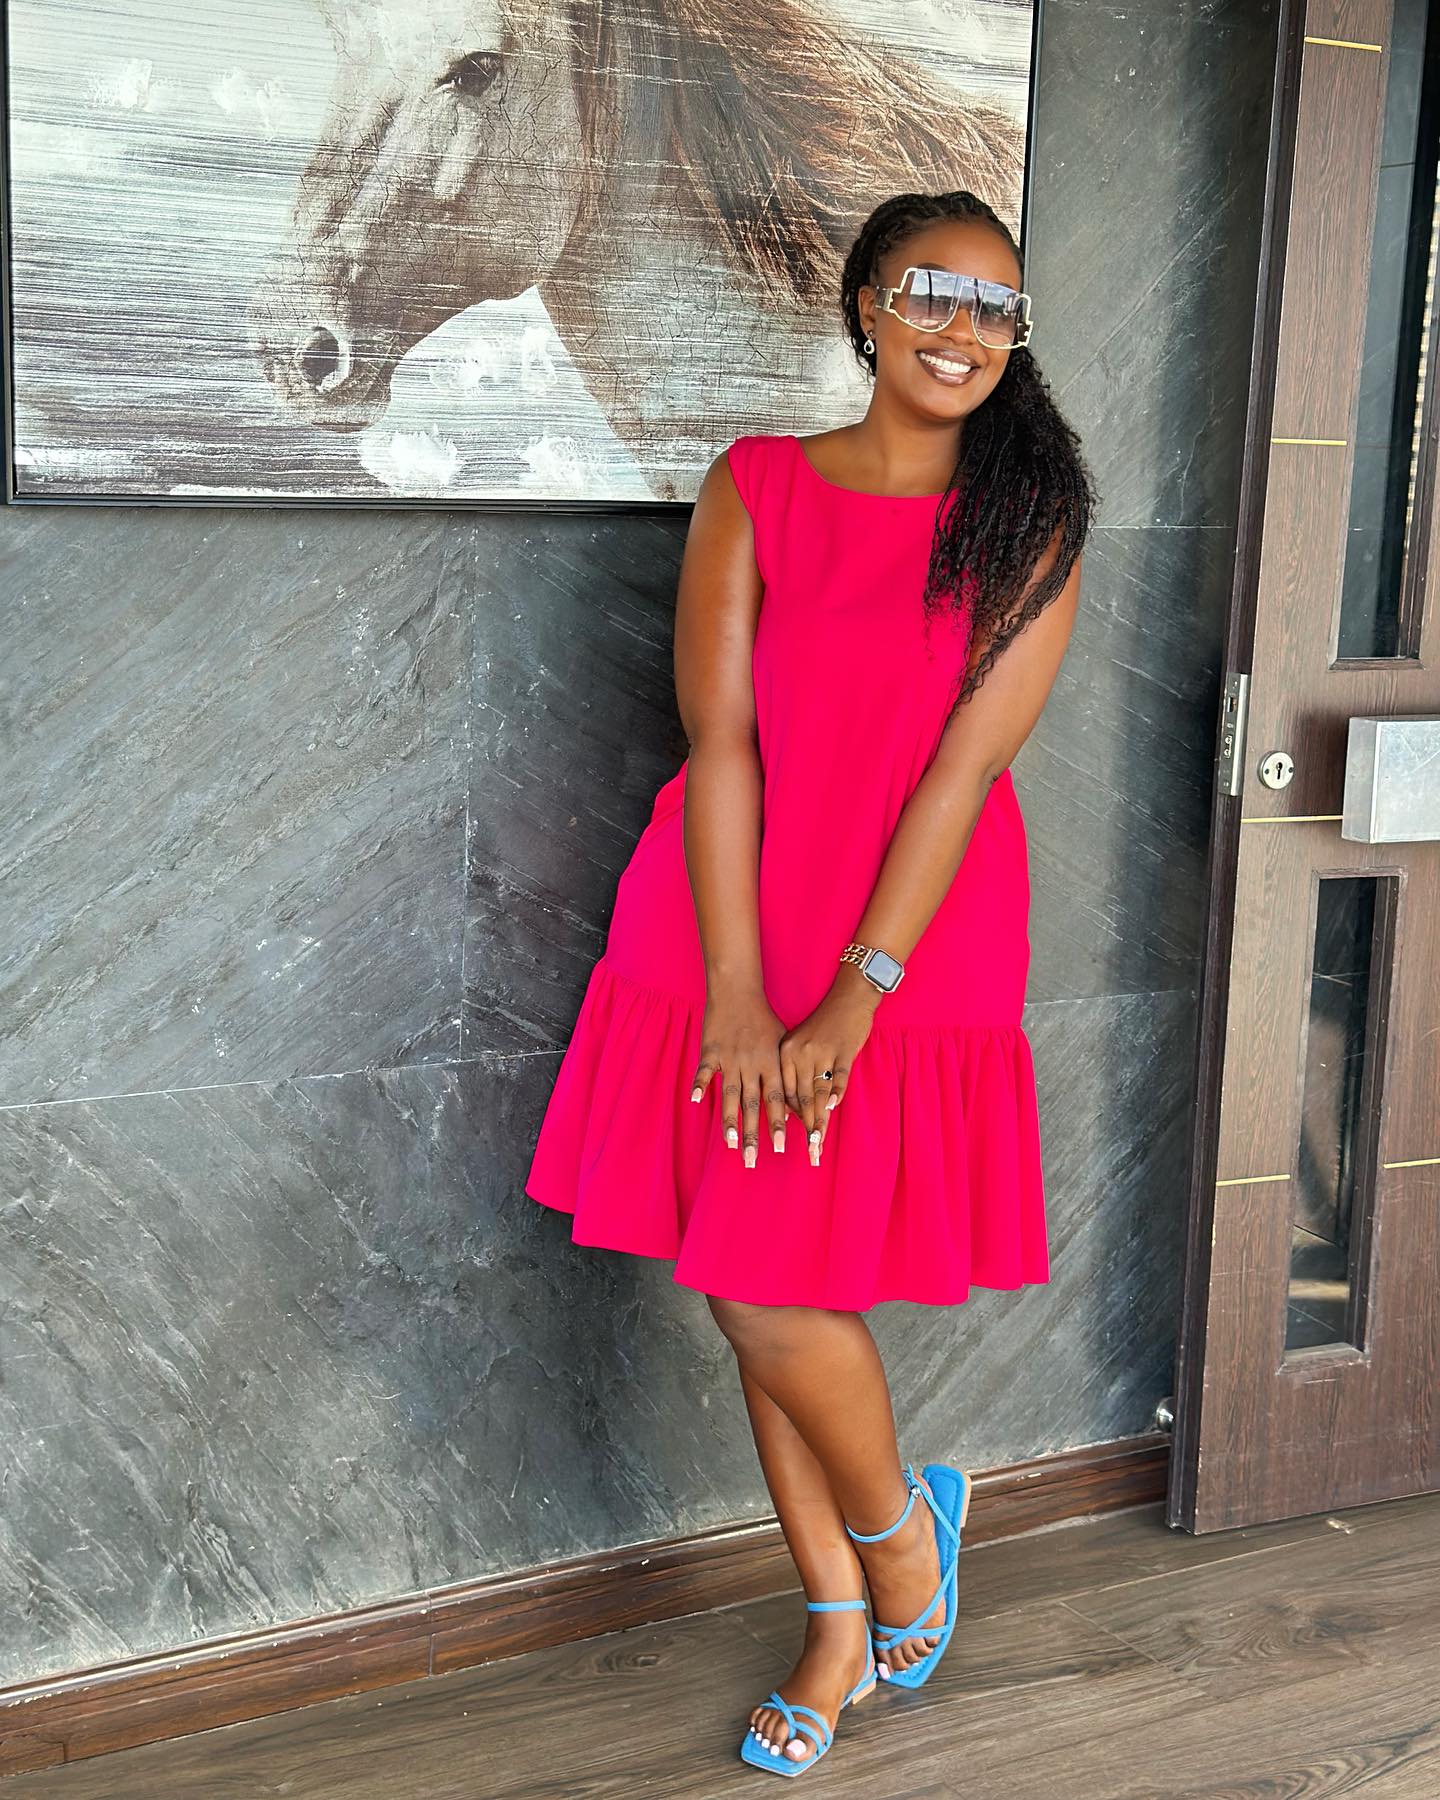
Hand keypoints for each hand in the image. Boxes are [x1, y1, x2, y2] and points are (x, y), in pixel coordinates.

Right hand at [690, 983, 789, 1167]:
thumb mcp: (781, 1044)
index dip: (777, 1124)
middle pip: (753, 1104)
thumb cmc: (763, 1020)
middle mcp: (751, 1063)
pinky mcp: (711, 1051)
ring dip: (729, 1121)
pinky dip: (699, 1085)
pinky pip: (704, 1071)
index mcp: (771, 1063)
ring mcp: (730, 1058)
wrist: (737, 991)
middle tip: (753, 1159)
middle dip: (754, 1133)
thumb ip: (786, 1077)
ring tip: (730, 1144)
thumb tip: (794, 1109)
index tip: (779, 1148)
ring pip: (729, 1094)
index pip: (777, 1100)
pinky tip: (696, 1103)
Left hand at [780, 968, 881, 1164]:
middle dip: (806, 1129)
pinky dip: (837, 1092)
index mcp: (786, 1052)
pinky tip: (833, 1109)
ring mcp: (821, 1051)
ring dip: (819, 1120)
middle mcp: (800, 1053)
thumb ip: (797, 1073)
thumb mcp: (802, 1043)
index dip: (792, 1117)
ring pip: (818, 1092)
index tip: (796, 1139)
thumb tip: (795, 1110)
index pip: (786, 1092)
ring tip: (818, 1143)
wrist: (849, 996)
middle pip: (801, 1098)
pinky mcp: (842, 1049)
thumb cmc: (824, 1024)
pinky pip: (838, 1076)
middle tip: (809, 1152)